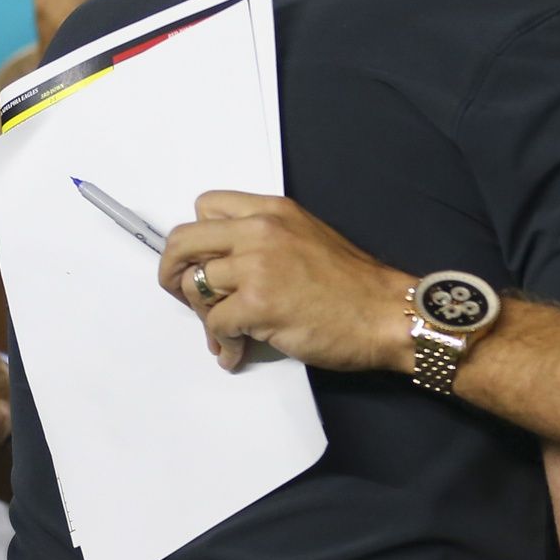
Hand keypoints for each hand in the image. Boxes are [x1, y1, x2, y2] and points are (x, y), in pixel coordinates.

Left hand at [160, 192, 415, 373]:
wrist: (386, 312)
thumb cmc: (355, 285)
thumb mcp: (308, 237)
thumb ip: (266, 241)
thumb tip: (227, 268)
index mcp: (272, 211)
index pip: (206, 206)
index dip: (197, 237)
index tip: (201, 260)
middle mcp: (260, 230)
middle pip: (183, 241)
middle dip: (173, 272)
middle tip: (184, 295)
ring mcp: (257, 265)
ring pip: (195, 286)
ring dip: (203, 316)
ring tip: (225, 334)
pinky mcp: (258, 304)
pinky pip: (215, 325)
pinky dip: (222, 344)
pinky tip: (236, 352)